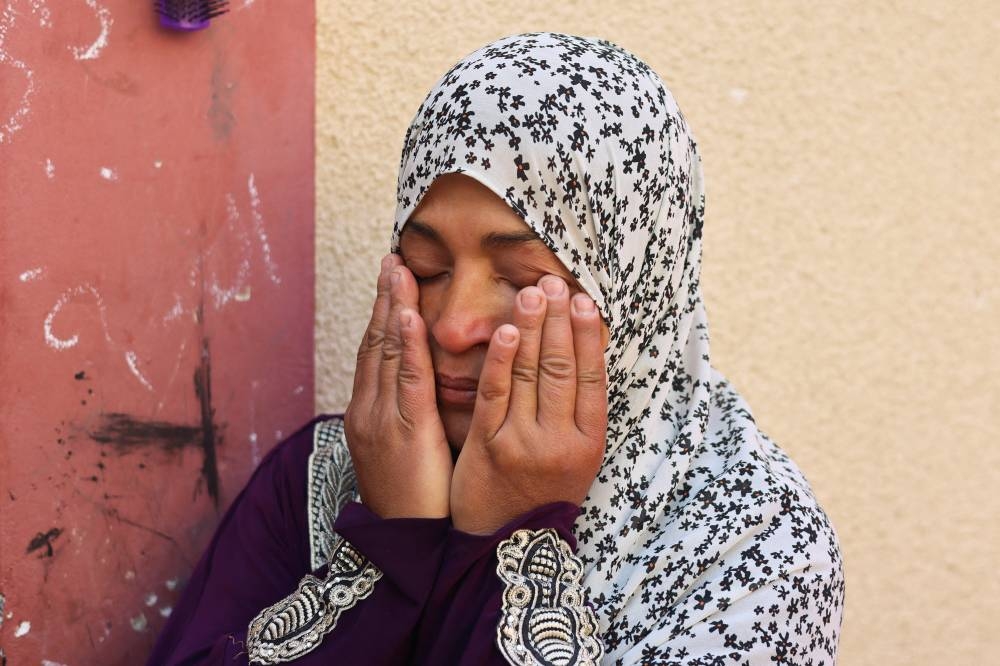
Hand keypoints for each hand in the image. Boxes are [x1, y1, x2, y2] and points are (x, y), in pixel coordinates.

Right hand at [343, 254, 452, 518]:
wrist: (401, 540)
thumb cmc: (412, 496)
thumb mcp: (406, 447)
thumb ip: (411, 412)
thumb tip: (425, 384)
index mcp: (370, 411)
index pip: (377, 352)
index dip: (384, 313)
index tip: (391, 280)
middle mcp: (369, 408)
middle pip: (376, 343)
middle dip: (383, 299)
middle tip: (390, 258)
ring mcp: (380, 418)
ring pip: (386, 353)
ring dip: (392, 308)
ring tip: (396, 270)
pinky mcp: (402, 431)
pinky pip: (406, 381)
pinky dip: (406, 345)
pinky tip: (409, 317)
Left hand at [450, 275, 607, 534]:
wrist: (506, 543)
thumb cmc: (541, 492)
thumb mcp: (575, 457)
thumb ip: (577, 412)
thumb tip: (581, 353)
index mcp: (588, 441)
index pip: (591, 377)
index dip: (588, 335)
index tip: (585, 300)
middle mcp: (559, 440)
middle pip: (561, 369)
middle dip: (559, 321)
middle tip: (555, 283)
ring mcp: (523, 442)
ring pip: (530, 375)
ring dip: (532, 329)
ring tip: (533, 294)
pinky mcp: (487, 446)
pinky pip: (495, 395)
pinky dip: (501, 360)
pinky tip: (505, 330)